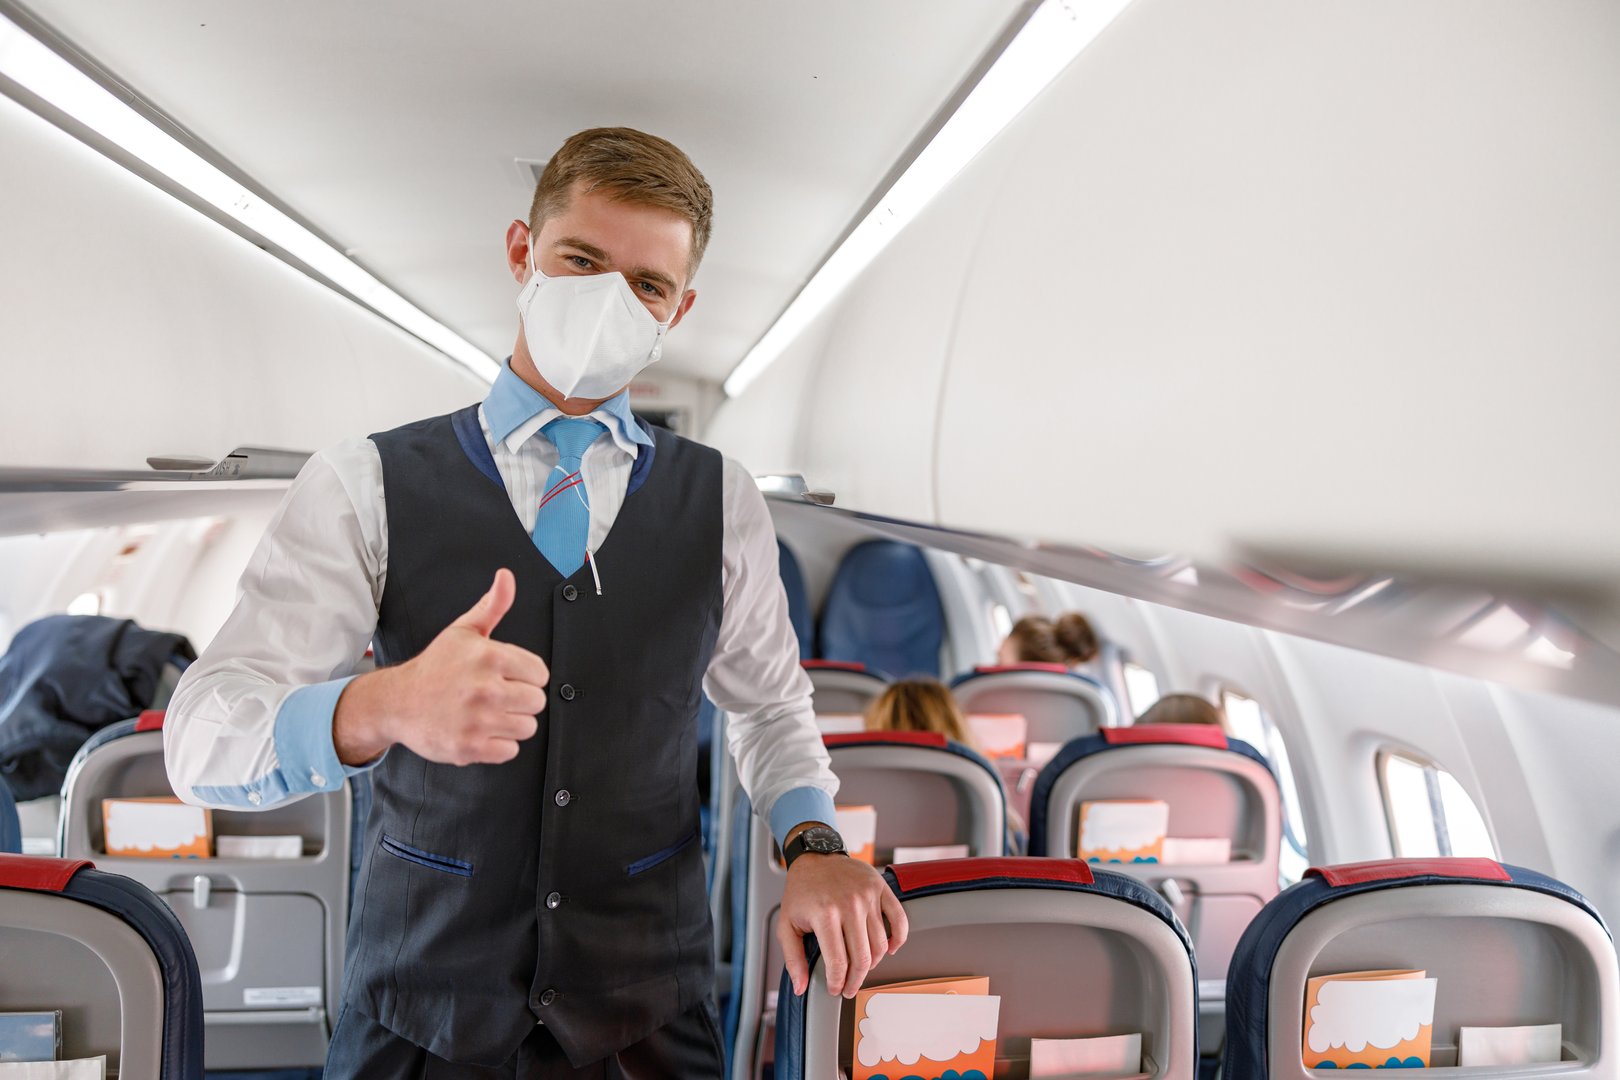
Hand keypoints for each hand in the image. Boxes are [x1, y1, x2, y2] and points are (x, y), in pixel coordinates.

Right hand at [333, 568, 548, 766]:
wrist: (397, 702)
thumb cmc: (435, 667)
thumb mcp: (463, 631)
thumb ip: (492, 606)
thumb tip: (507, 577)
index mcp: (490, 656)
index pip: (540, 673)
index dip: (526, 676)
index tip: (508, 676)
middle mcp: (486, 688)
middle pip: (537, 702)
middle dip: (521, 700)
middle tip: (497, 696)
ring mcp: (478, 720)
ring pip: (527, 727)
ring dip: (512, 723)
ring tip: (488, 714)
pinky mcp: (470, 747)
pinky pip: (510, 751)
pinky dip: (498, 745)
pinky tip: (481, 731)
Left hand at [777, 850, 908, 998]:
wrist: (815, 857)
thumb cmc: (801, 890)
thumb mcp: (786, 924)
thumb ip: (793, 959)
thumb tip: (800, 987)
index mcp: (825, 914)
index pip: (838, 962)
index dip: (838, 982)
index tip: (835, 989)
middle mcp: (849, 904)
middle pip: (863, 958)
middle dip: (856, 980)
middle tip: (849, 987)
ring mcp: (868, 895)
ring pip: (881, 944)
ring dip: (873, 963)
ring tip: (862, 967)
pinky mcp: (881, 888)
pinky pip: (900, 920)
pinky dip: (898, 939)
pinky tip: (889, 949)